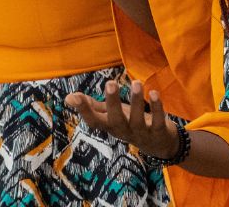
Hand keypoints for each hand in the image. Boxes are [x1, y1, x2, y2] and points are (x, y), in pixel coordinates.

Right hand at [67, 79, 182, 158]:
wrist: (160, 145)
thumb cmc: (130, 124)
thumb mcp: (111, 116)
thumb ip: (93, 107)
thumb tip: (68, 97)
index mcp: (110, 126)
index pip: (94, 121)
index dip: (84, 111)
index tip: (74, 96)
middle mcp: (124, 131)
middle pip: (115, 120)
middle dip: (112, 103)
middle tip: (109, 83)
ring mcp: (142, 133)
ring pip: (137, 119)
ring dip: (137, 101)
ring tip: (136, 83)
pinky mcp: (159, 132)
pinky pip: (157, 120)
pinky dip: (157, 107)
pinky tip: (154, 92)